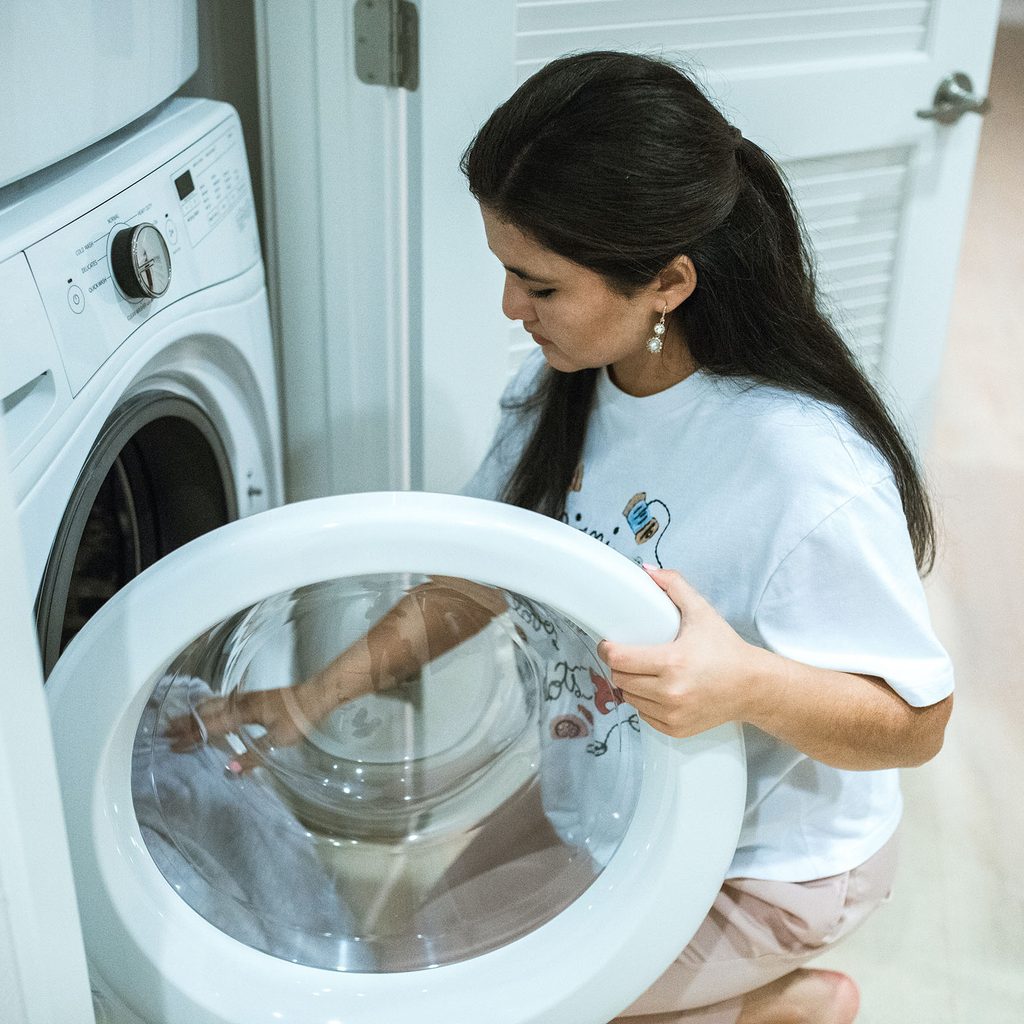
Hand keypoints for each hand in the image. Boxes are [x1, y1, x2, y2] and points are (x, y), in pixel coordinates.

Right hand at [165, 672, 355, 773]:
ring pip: (214, 704)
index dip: (191, 737)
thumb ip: (254, 756)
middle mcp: (241, 702)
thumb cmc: (300, 717)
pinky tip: (209, 709)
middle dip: (185, 722)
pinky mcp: (254, 696)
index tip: (173, 745)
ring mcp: (247, 697)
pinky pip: (223, 701)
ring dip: (195, 713)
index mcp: (243, 713)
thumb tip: (231, 769)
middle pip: (207, 712)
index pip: (210, 727)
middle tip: (165, 730)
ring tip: (179, 719)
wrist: (317, 694)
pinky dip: (209, 707)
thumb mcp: (279, 741)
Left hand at [597, 566, 759, 737]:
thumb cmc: (726, 650)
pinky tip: (657, 690)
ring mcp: (673, 714)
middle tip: (628, 655)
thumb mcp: (701, 612)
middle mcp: (671, 692)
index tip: (608, 644)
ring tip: (644, 672)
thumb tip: (648, 571)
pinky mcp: (676, 729)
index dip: (607, 649)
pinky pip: (643, 715)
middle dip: (620, 666)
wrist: (753, 686)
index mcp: (672, 662)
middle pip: (620, 679)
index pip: (620, 659)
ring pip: (629, 698)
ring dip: (631, 685)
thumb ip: (674, 586)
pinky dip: (645, 703)